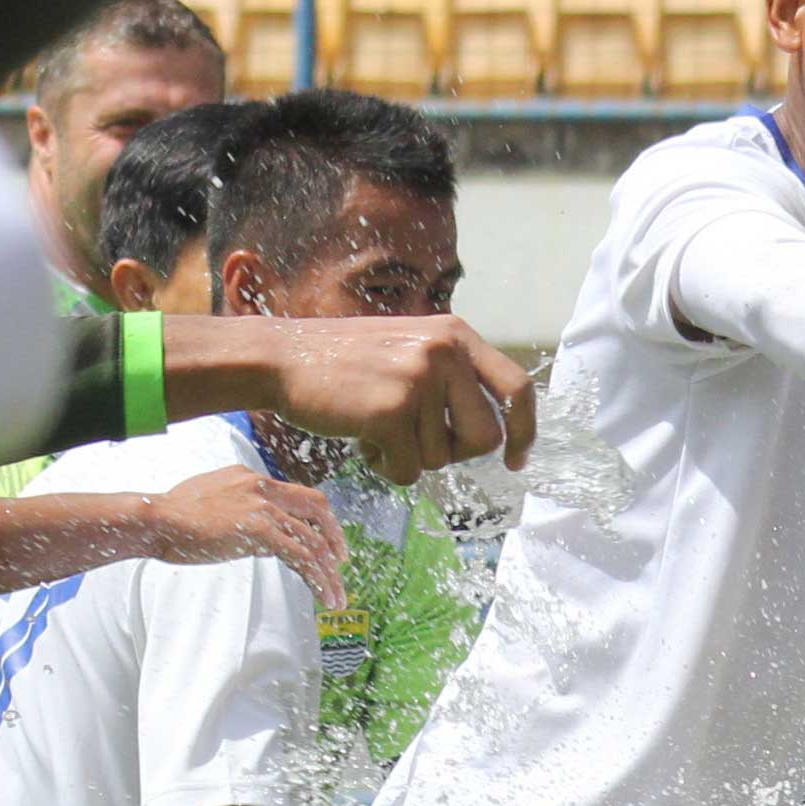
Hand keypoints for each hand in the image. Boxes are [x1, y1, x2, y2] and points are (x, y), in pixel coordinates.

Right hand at [143, 465, 348, 609]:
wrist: (155, 519)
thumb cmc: (173, 517)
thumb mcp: (213, 503)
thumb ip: (240, 512)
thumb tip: (261, 538)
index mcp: (252, 477)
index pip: (298, 495)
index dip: (319, 519)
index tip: (328, 541)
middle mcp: (262, 486)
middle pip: (317, 508)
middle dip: (335, 538)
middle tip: (341, 565)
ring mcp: (263, 507)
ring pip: (313, 541)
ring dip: (329, 572)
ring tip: (336, 598)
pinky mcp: (259, 530)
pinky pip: (301, 557)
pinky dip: (318, 578)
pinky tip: (324, 596)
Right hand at [257, 316, 537, 484]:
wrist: (280, 357)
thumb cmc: (346, 365)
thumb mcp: (410, 350)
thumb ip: (452, 378)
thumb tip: (496, 432)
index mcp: (455, 335)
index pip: (518, 387)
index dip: (524, 430)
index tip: (516, 459)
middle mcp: (444, 351)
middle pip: (486, 438)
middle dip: (454, 453)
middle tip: (415, 439)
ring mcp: (418, 379)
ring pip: (442, 459)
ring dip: (407, 456)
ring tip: (374, 425)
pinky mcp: (391, 411)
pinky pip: (407, 470)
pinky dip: (383, 466)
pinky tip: (360, 437)